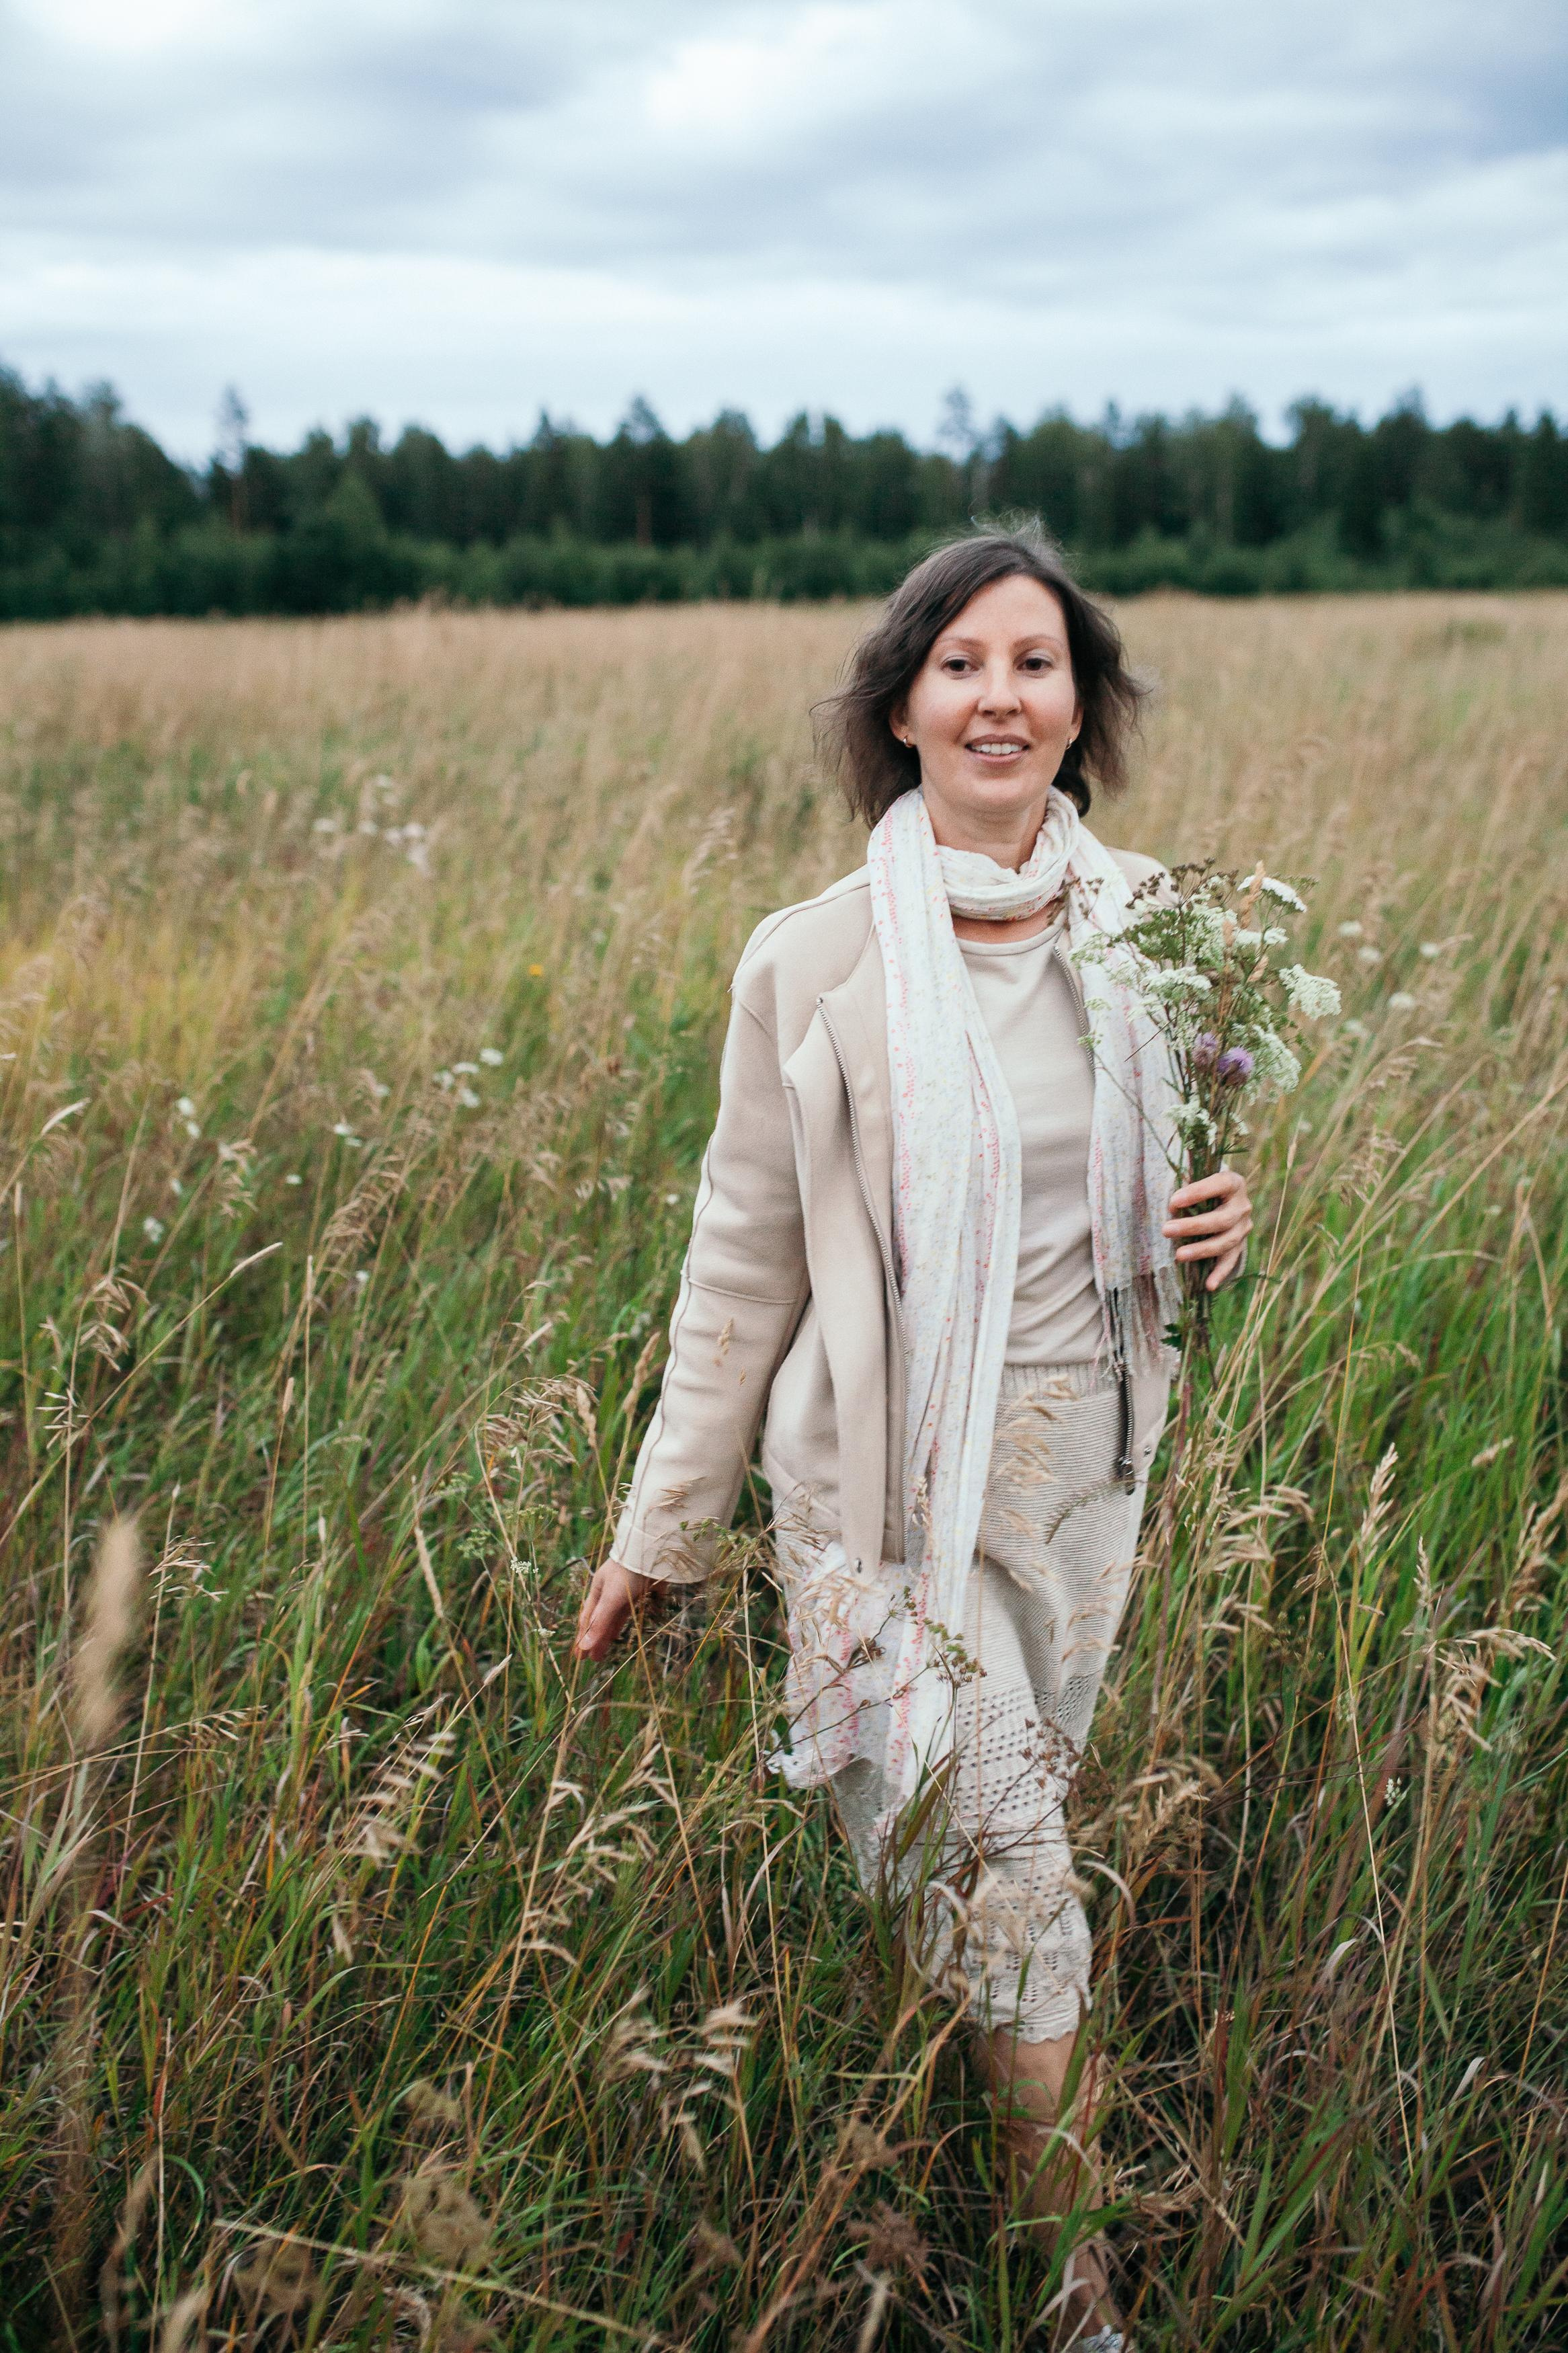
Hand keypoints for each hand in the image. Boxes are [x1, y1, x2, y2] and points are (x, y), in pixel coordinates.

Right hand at [574, 1556, 657, 1659]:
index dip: (583, 1638)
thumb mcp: (611, 1599)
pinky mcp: (643, 1592)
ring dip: (608, 1634)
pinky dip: (623, 1623)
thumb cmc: (627, 1572)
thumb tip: (585, 1646)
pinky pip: (630, 1612)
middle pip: (600, 1620)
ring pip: (614, 1618)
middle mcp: (610, 1592)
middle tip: (592, 1660)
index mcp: (598, 1591)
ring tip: (604, 1651)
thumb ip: (600, 1623)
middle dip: (595, 1639)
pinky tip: (622, 1633)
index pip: (587, 1620)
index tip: (579, 1656)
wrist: (651, 1552)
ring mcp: (626, 1592)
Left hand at [1164, 1166, 1252, 1291]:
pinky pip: (1230, 1261)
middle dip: (1193, 1226)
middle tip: (1166, 1230)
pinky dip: (1220, 1273)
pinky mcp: (1239, 1244)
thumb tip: (1171, 1207)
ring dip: (1201, 1250)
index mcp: (1234, 1183)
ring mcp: (1244, 1227)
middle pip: (1222, 1220)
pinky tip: (1209, 1285)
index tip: (1174, 1201)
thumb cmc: (1202, 1186)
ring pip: (1226, 1242)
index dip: (1198, 1192)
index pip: (1220, 1184)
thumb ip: (1186, 1187)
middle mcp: (1243, 1205)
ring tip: (1178, 1255)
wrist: (1222, 1195)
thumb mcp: (1197, 1178)